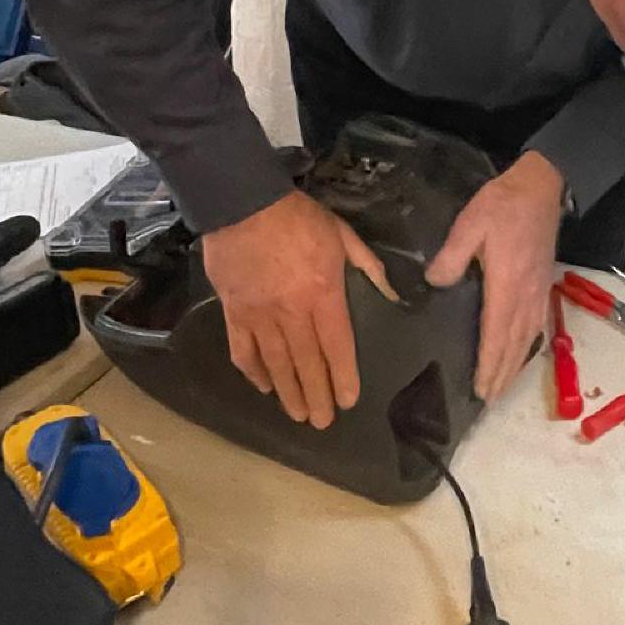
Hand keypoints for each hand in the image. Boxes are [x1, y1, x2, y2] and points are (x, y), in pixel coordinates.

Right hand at [203, 190, 394, 429]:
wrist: (241, 202)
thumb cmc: (297, 218)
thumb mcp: (342, 235)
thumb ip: (367, 267)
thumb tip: (391, 295)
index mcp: (322, 294)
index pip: (337, 346)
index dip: (343, 376)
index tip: (348, 400)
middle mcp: (291, 312)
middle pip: (306, 363)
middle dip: (316, 396)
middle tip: (322, 422)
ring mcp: (259, 315)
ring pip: (276, 364)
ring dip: (288, 393)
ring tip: (298, 415)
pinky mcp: (233, 312)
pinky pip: (243, 350)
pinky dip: (253, 372)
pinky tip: (263, 387)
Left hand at [428, 150, 564, 402]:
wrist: (542, 187)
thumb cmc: (503, 205)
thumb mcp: (470, 223)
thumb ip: (452, 256)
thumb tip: (436, 282)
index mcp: (506, 284)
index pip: (495, 334)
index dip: (488, 364)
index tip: (480, 389)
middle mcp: (525, 295)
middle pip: (513, 345)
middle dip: (501, 375)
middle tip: (488, 401)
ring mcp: (538, 292)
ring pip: (527, 339)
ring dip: (514, 366)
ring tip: (502, 388)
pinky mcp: (544, 285)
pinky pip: (537, 326)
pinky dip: (528, 347)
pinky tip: (521, 354)